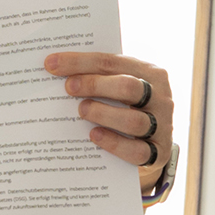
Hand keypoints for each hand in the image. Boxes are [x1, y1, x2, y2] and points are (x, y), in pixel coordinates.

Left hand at [44, 51, 173, 187]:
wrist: (153, 144)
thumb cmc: (127, 108)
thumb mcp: (118, 88)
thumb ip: (98, 78)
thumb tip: (55, 69)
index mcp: (149, 73)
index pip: (111, 62)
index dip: (80, 62)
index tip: (52, 64)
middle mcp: (161, 97)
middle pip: (128, 87)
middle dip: (94, 85)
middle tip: (69, 88)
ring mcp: (162, 126)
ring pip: (133, 120)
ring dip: (103, 114)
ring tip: (82, 111)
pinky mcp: (160, 153)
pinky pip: (137, 151)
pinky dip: (114, 143)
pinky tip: (94, 135)